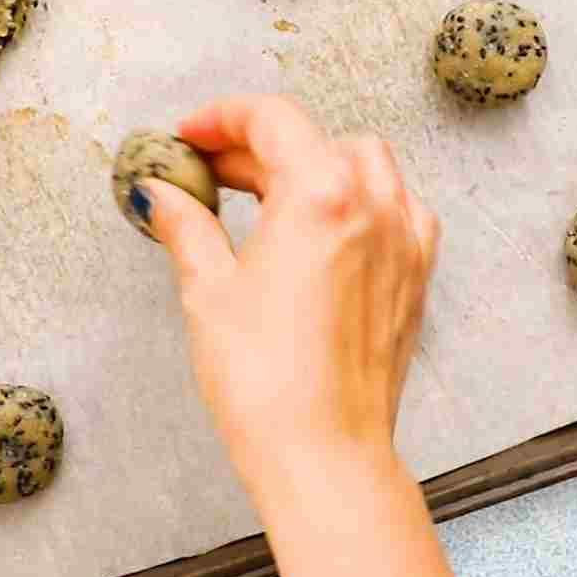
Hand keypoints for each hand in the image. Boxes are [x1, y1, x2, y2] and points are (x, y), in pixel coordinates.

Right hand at [145, 93, 438, 512]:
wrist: (326, 458)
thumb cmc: (268, 383)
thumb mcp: (208, 291)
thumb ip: (185, 225)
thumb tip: (159, 193)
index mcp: (321, 192)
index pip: (272, 119)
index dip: (222, 118)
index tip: (190, 137)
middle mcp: (373, 204)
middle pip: (315, 139)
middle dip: (258, 145)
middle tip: (211, 171)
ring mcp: (403, 239)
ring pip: (364, 164)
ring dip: (314, 163)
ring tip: (266, 195)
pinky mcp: (416, 276)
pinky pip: (397, 207)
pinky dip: (362, 199)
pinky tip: (328, 227)